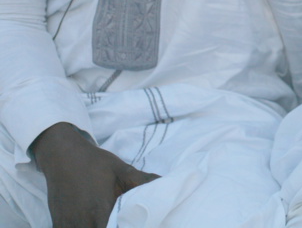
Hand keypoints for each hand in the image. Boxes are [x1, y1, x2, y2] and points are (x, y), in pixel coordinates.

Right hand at [32, 122, 158, 227]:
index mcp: (100, 211)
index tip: (132, 223)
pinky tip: (91, 223)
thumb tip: (165, 184)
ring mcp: (68, 225)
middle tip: (125, 222)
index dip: (125, 227)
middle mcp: (83, 222)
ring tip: (110, 221)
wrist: (63, 156)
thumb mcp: (122, 170)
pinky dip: (82, 227)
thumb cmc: (95, 163)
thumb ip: (143, 181)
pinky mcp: (59, 224)